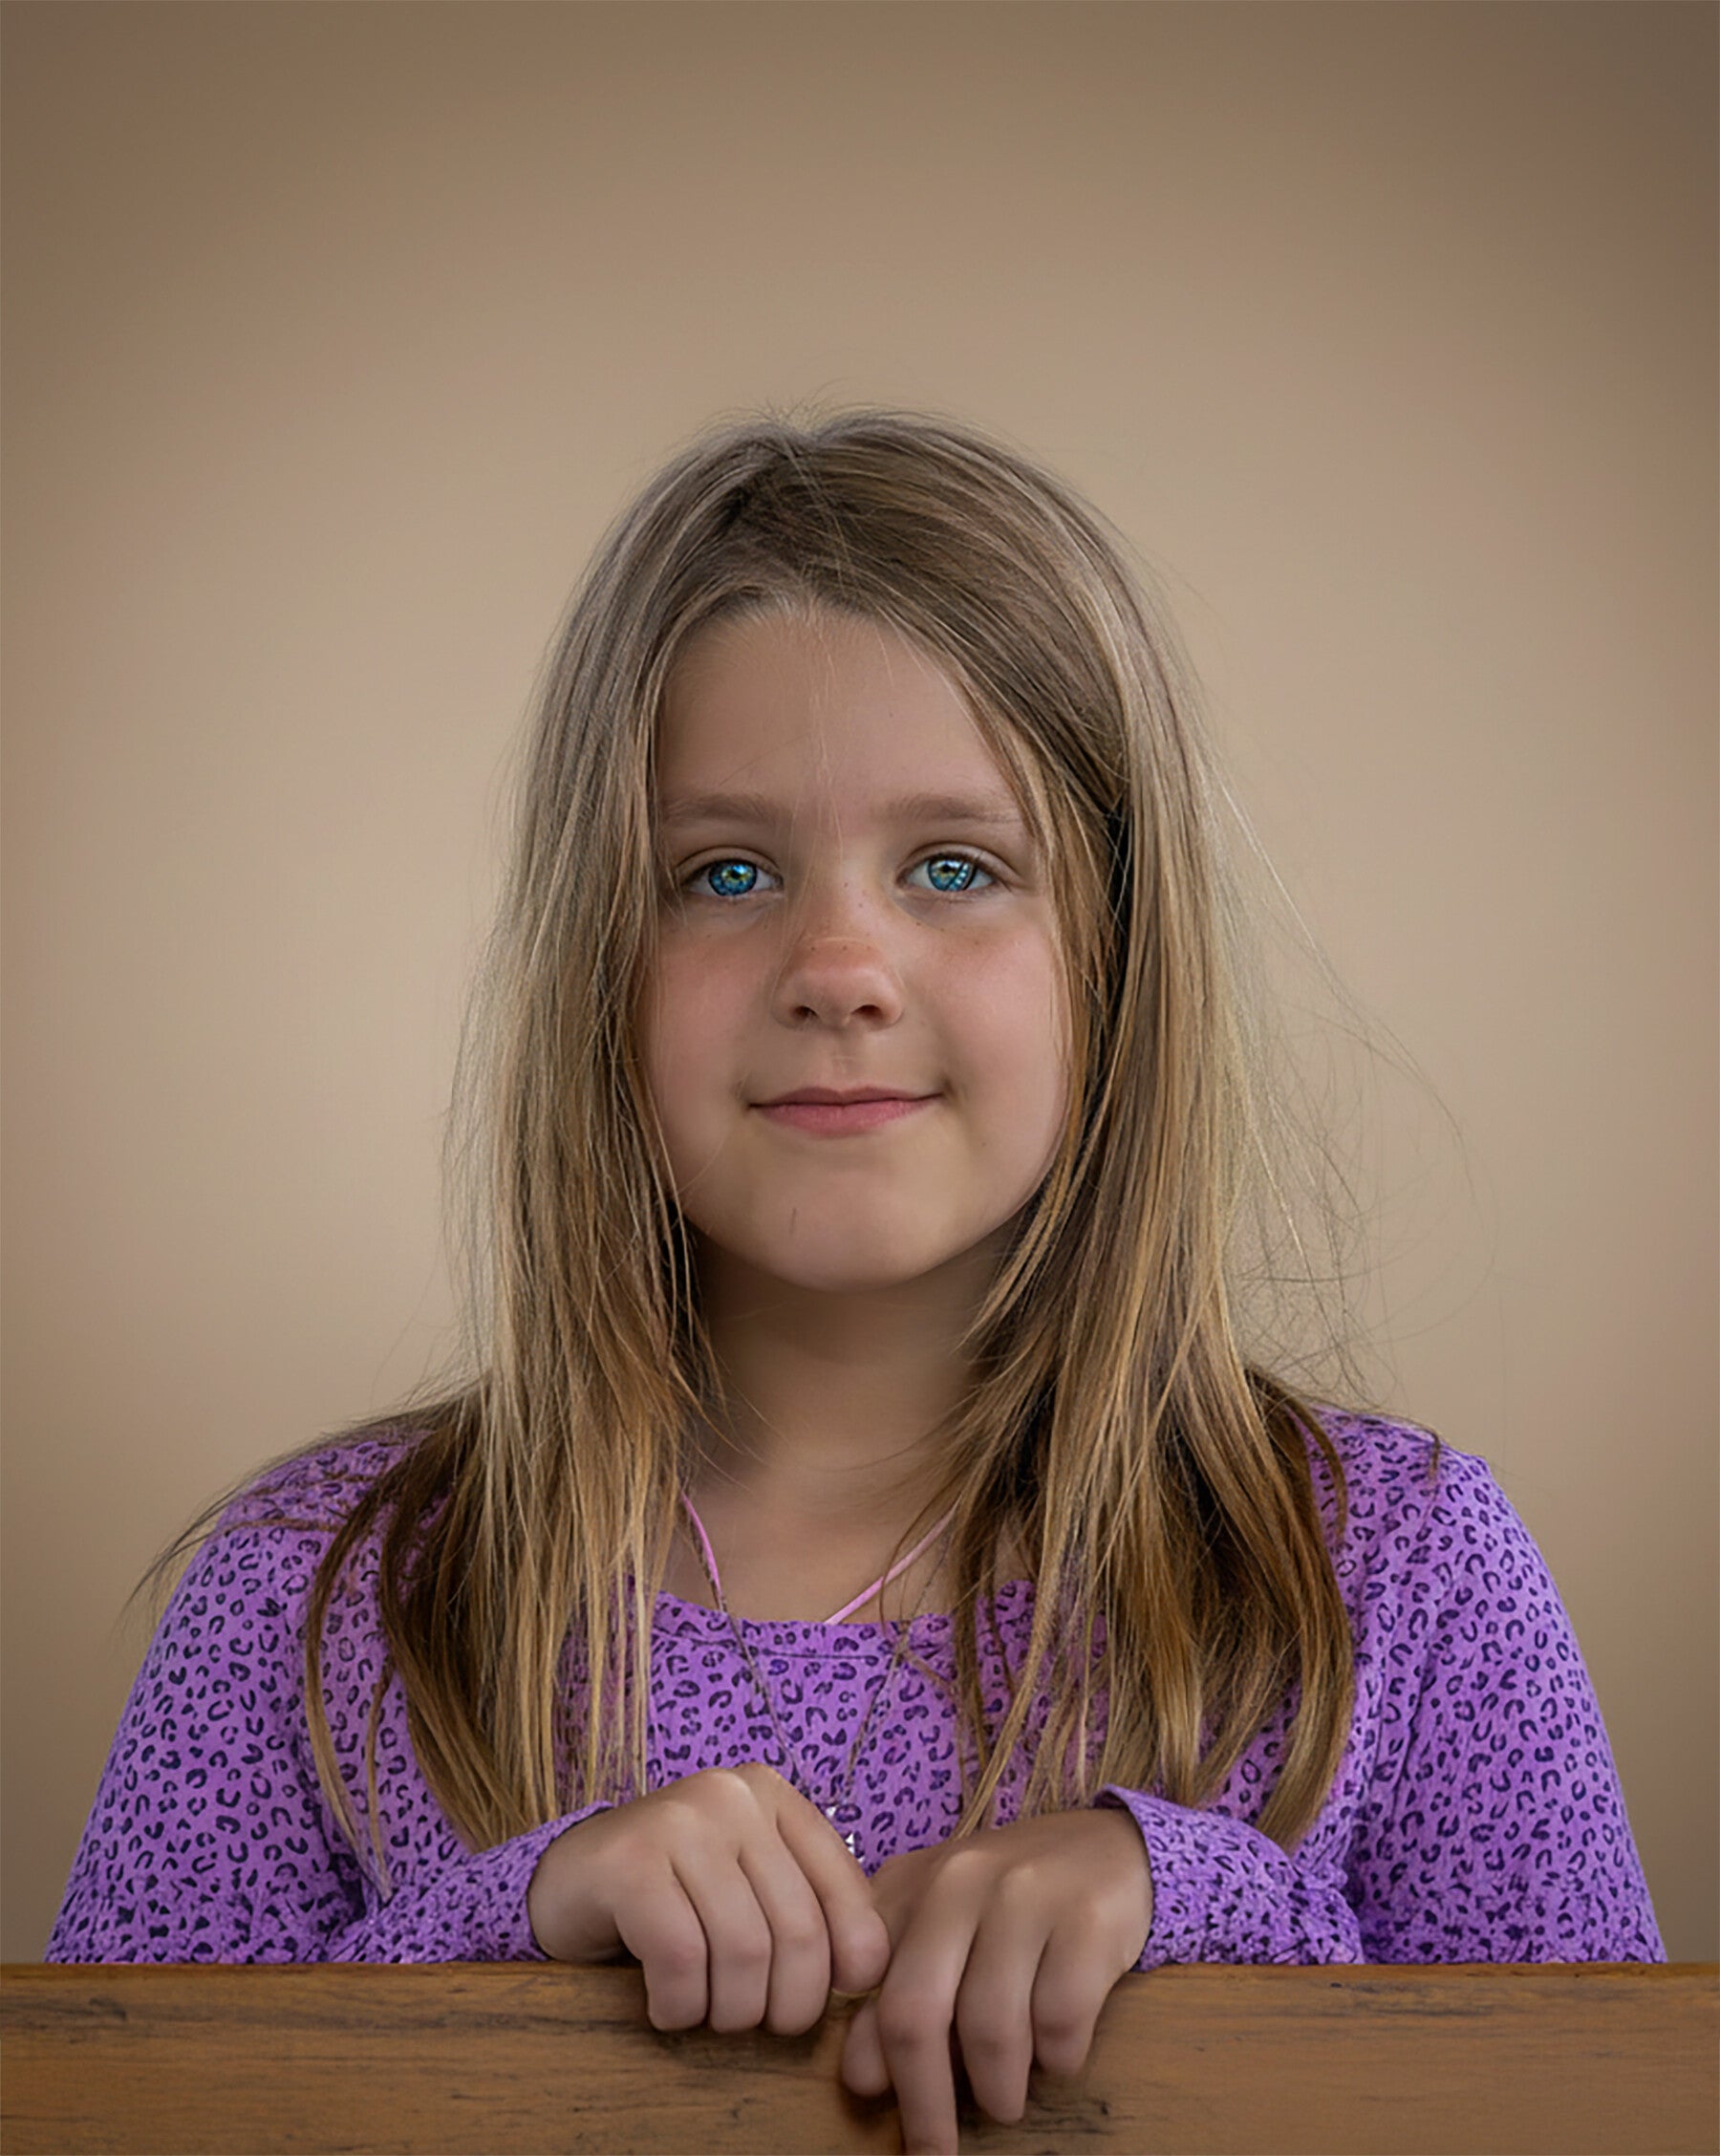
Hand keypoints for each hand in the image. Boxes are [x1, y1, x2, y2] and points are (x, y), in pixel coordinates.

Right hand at [527, 1763, 890, 2034]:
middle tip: (759, 2024)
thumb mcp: (749, 1884)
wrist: (571, 1881)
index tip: (828, 2001)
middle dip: (787, 2005)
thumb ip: (807, 1907)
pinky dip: (680, 2006)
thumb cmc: (677, 1896)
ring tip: (709, 2013)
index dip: (849, 1964)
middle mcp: (731, 1796)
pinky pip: (681, 1960)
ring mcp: (677, 1821)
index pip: (847, 1891)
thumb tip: (870, 1975)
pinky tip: (667, 2007)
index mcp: (774, 1797)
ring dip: (730, 2011)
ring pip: (743, 1952)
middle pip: (797, 1931)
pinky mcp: (628, 1862)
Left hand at [839, 1806, 1152, 2155]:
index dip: (871, 2062)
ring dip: (998, 2088)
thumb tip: (861, 2078)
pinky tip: (1058, 2054)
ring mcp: (1026, 1894)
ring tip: (1006, 2101)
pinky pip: (1061, 2019)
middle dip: (923, 2103)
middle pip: (916, 2013)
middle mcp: (960, 1880)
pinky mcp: (1089, 1918)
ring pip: (990, 2027)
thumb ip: (897, 1989)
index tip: (882, 2112)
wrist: (1112, 1848)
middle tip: (937, 2153)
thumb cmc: (1013, 1903)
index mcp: (911, 1885)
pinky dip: (1058, 2059)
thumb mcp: (943, 1929)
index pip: (870, 1987)